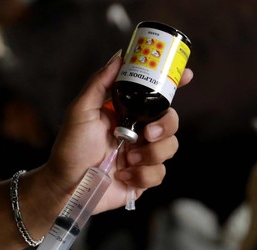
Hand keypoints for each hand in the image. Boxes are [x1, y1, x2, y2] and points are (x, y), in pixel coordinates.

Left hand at [44, 51, 193, 212]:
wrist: (68, 185)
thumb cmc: (71, 148)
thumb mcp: (81, 111)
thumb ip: (100, 83)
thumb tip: (119, 57)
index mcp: (128, 113)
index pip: (155, 96)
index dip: (174, 85)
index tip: (187, 76)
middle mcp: (139, 132)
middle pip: (171, 120)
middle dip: (165, 126)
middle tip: (147, 134)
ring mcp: (143, 155)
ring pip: (170, 147)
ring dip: (151, 154)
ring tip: (126, 159)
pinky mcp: (144, 178)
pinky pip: (160, 173)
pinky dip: (142, 175)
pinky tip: (123, 176)